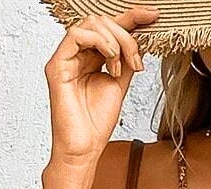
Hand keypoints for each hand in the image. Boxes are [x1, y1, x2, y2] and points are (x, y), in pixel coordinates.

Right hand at [44, 7, 157, 167]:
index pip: (109, 27)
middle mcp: (76, 54)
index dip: (132, 17)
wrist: (84, 149)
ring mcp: (65, 58)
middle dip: (125, 35)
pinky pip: (76, 35)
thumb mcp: (119, 85)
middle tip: (136, 59)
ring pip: (90, 24)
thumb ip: (127, 61)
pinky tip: (110, 60)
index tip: (153, 16)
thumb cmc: (96, 124)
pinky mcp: (56, 65)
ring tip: (121, 65)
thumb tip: (141, 39)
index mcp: (90, 57)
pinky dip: (99, 42)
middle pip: (101, 21)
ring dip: (114, 40)